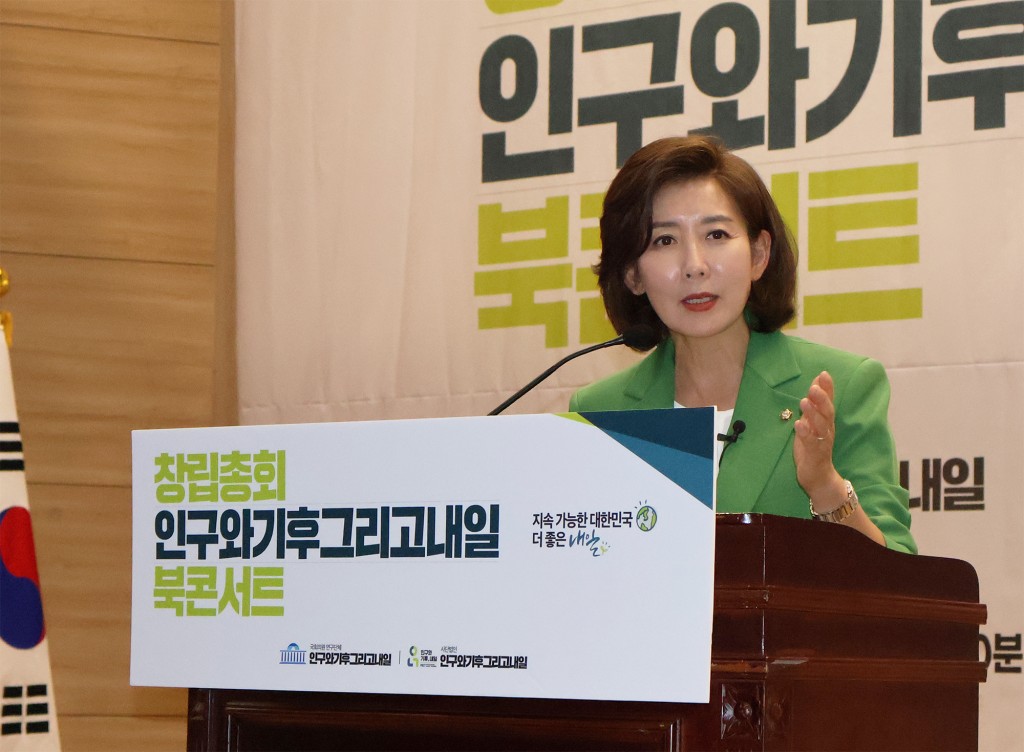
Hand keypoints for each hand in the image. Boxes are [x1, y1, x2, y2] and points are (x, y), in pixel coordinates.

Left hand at [793, 371, 844, 505]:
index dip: (827, 388)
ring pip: (821, 426)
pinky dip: (806, 433)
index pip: (828, 402)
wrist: (819, 477)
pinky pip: (811, 442)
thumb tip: (815, 384)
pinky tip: (799, 424)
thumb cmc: (813, 448)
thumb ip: (814, 405)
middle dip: (822, 398)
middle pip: (827, 412)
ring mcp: (822, 442)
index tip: (824, 374)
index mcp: (826, 421)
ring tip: (805, 401)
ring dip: (813, 413)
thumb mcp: (812, 423)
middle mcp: (827, 430)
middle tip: (814, 387)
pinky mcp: (815, 454)